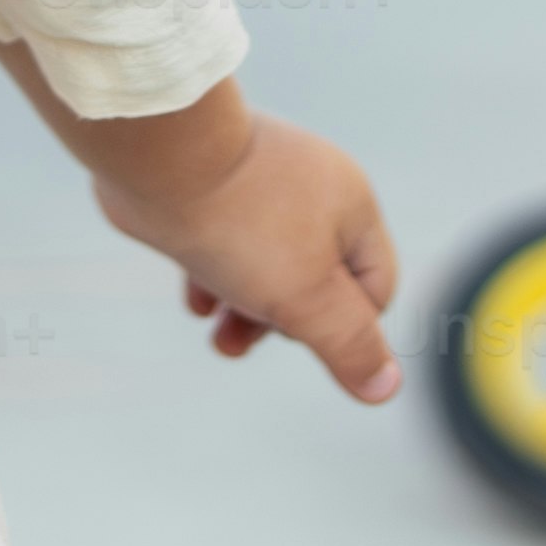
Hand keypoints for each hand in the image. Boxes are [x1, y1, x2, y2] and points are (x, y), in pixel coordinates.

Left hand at [96, 108, 403, 404]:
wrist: (159, 157)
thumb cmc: (241, 224)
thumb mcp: (306, 297)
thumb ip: (349, 344)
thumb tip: (386, 388)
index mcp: (352, 207)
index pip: (376, 287)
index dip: (348, 329)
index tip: (307, 341)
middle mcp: (314, 189)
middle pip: (317, 280)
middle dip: (284, 325)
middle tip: (242, 342)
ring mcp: (261, 183)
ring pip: (267, 265)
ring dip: (245, 311)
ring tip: (218, 338)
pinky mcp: (213, 186)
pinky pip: (227, 242)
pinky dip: (216, 277)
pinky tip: (196, 302)